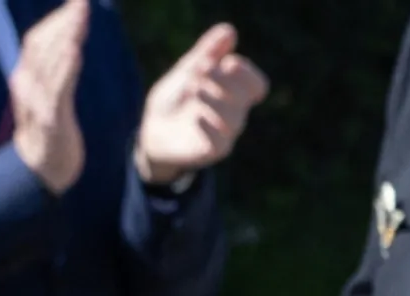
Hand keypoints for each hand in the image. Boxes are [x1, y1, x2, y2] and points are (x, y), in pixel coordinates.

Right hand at [9, 0, 91, 193]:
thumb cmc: (50, 131)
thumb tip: (68, 41)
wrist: (41, 170)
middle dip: (62, 21)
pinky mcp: (50, 119)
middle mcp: (26, 84)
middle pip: (40, 43)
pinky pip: (57, 89)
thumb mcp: (50, 95)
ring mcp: (36, 102)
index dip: (55, 19)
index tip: (76, 4)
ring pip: (48, 61)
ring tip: (81, 18)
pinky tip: (74, 51)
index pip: (36, 39)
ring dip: (66, 36)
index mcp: (26, 77)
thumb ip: (55, 70)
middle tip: (82, 4)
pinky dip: (65, 68)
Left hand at [136, 23, 268, 189]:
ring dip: (214, 98)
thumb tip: (229, 31)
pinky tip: (196, 116)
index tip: (226, 63)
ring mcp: (224, 134)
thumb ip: (209, 51)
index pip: (257, 85)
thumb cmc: (176, 98)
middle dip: (223, 80)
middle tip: (200, 71)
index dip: (246, 72)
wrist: (153, 130)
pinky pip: (220, 142)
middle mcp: (234, 114)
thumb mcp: (189, 69)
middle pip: (245, 96)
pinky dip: (210, 126)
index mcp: (234, 93)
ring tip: (193, 89)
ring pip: (234, 118)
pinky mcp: (210, 151)